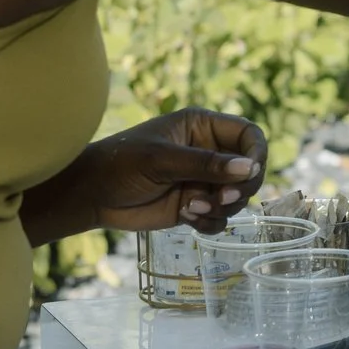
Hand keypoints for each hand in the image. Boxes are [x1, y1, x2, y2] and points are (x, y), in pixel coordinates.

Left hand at [78, 108, 266, 233]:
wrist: (91, 196)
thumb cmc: (121, 164)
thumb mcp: (162, 159)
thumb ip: (206, 164)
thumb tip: (250, 168)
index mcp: (203, 127)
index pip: (248, 135)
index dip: (256, 153)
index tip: (250, 173)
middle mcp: (208, 153)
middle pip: (249, 169)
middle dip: (240, 187)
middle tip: (222, 199)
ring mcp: (202, 181)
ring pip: (236, 197)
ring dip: (222, 207)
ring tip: (192, 209)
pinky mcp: (194, 206)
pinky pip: (220, 218)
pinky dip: (209, 222)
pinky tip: (186, 217)